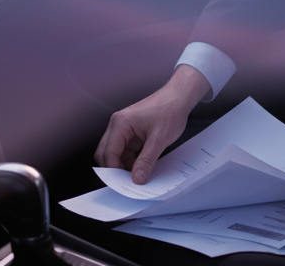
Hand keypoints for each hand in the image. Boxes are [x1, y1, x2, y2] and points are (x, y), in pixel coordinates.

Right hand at [94, 65, 210, 183]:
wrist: (179, 97)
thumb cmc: (170, 111)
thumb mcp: (159, 140)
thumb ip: (146, 161)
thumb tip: (137, 179)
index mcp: (120, 123)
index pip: (108, 153)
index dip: (113, 171)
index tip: (123, 186)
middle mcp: (117, 124)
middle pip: (105, 153)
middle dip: (114, 169)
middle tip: (127, 184)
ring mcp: (123, 128)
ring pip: (114, 153)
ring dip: (122, 166)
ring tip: (136, 177)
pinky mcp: (130, 132)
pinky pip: (124, 150)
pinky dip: (129, 160)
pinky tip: (140, 168)